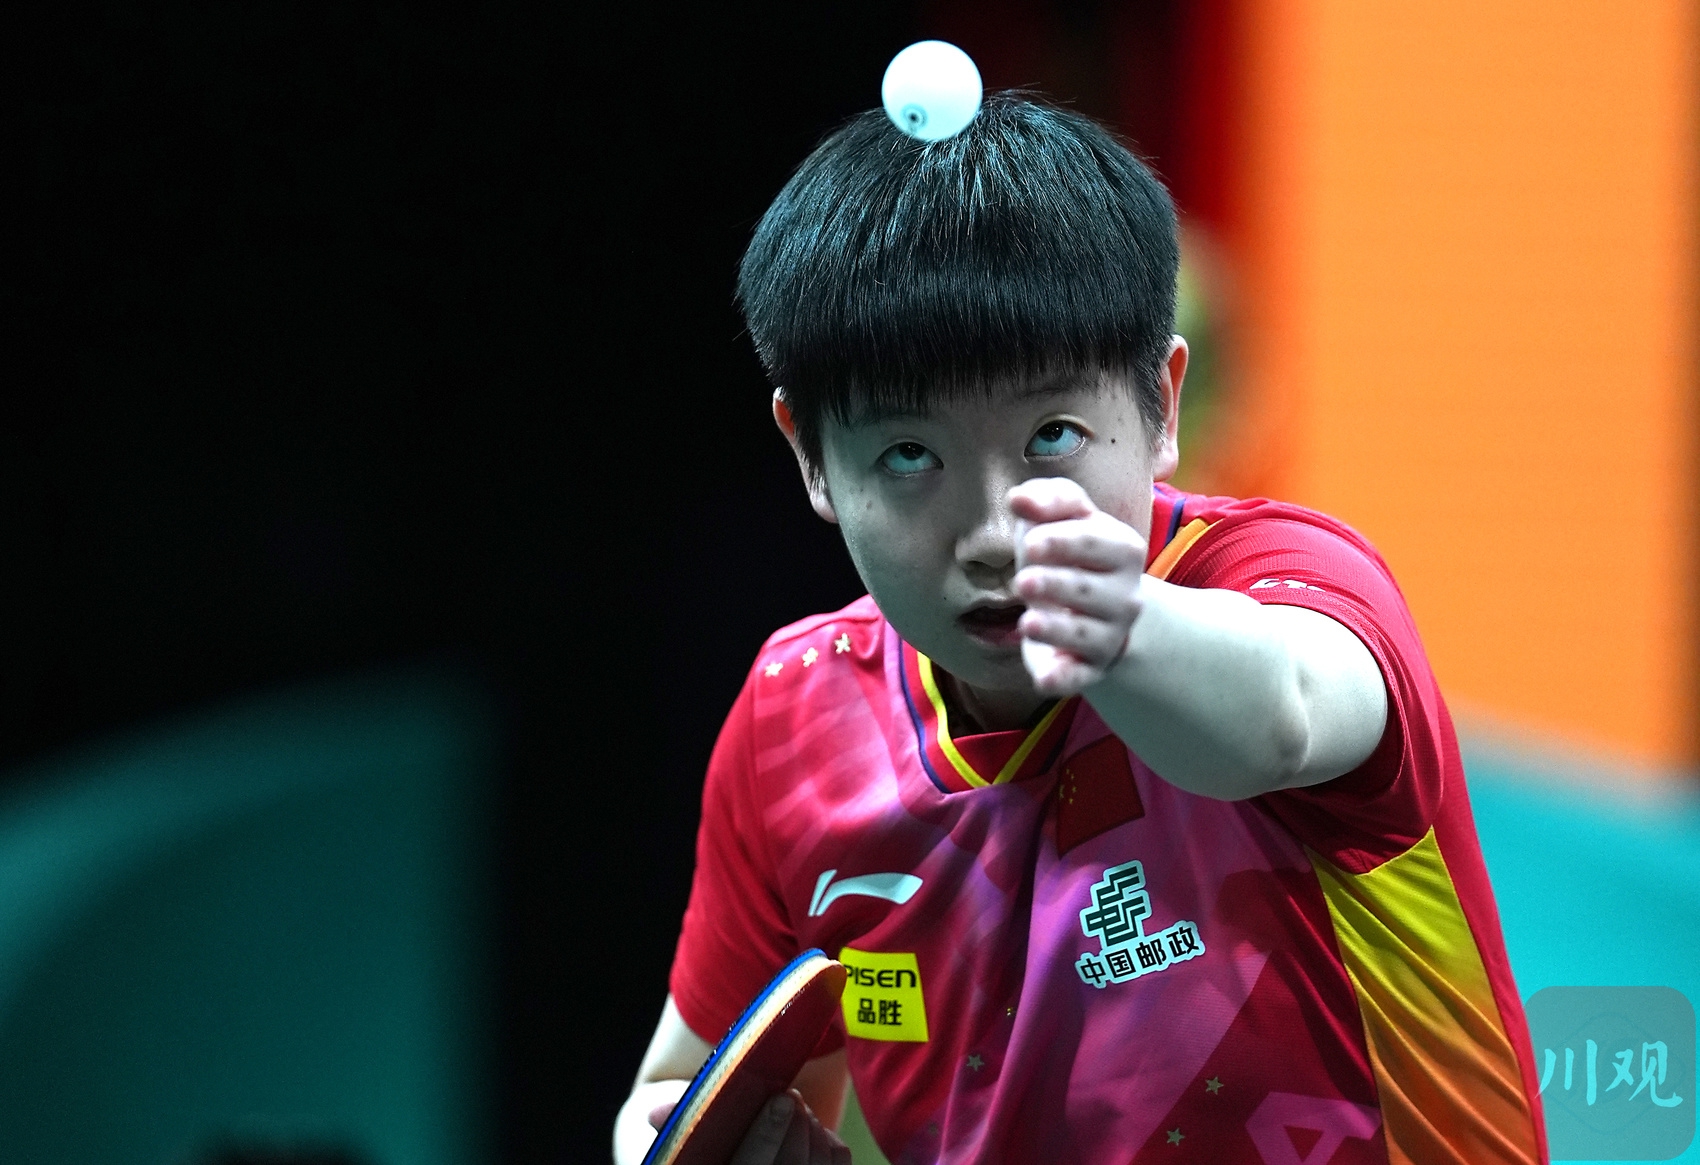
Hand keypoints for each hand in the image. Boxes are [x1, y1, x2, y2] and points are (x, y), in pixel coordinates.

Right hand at [621, 1087, 849, 1164]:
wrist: (739, 1154)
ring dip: (811, 1129)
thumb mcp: (688, 1135)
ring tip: (793, 1108)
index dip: (769, 1135)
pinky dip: (828, 1139)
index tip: (783, 1097)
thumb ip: (677, 1123)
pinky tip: (808, 1127)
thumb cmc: (709, 1143)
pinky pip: (838, 1162)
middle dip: (795, 1128)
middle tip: (790, 1096)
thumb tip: (657, 1115)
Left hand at [1010, 477, 1147, 695]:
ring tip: (1027, 622)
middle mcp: (1124, 595)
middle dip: (1057, 585)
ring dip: (1056, 629)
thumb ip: (1047, 498)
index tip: (1030, 543)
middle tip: (1023, 581)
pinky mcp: (1088, 667)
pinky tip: (1043, 679)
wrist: (1094, 607)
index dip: (1064, 542)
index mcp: (1123, 550)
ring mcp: (1109, 635)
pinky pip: (1079, 677)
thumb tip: (1018, 498)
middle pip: (1091, 591)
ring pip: (1084, 635)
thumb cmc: (1071, 552)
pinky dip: (1063, 680)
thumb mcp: (1064, 517)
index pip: (1099, 544)